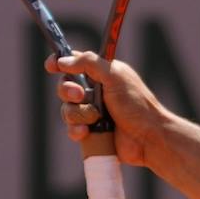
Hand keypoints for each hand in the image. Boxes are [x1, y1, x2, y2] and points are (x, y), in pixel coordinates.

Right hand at [48, 51, 172, 167]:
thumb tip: (63, 61)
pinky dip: (76, 130)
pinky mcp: (91, 132)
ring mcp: (92, 112)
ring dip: (78, 113)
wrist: (148, 137)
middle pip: (65, 86)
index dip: (60, 63)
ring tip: (95, 118)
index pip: (75, 63)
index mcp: (101, 74)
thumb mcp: (114, 76)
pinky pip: (72, 128)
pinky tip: (86, 132)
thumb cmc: (136, 104)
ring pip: (67, 109)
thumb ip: (89, 63)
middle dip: (68, 91)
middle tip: (80, 95)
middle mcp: (95, 92)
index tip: (51, 66)